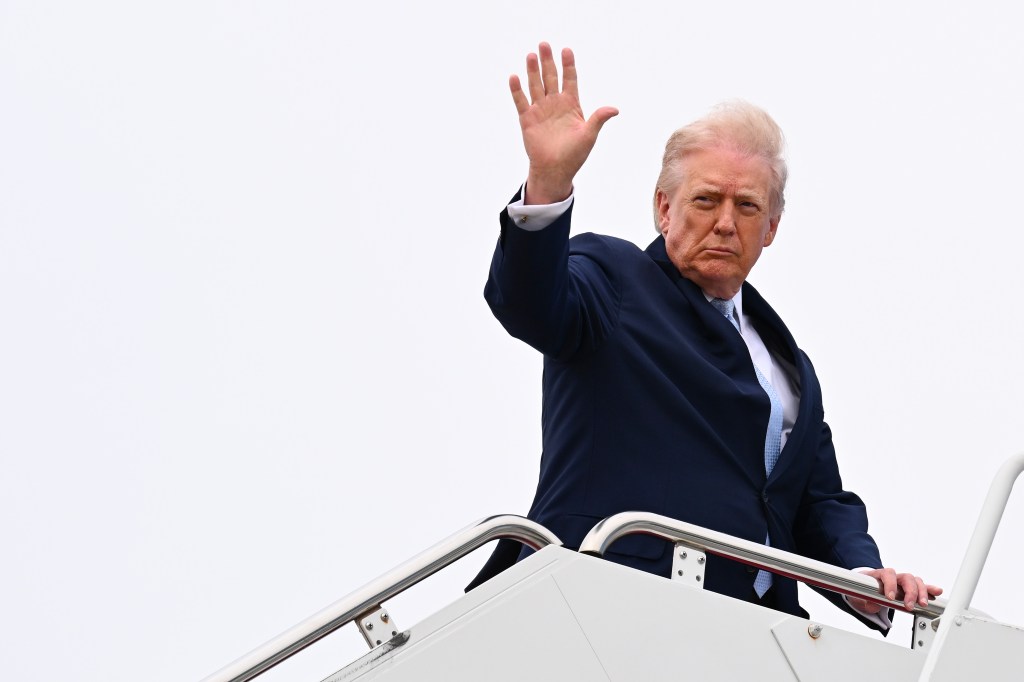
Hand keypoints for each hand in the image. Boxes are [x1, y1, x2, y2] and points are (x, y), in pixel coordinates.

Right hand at [510, 43, 617, 204]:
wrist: (555, 170)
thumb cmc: (574, 155)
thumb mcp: (589, 135)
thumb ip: (598, 119)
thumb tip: (615, 109)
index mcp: (571, 104)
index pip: (570, 79)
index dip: (568, 65)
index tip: (566, 50)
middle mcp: (555, 103)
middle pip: (550, 77)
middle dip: (548, 61)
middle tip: (544, 44)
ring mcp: (540, 110)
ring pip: (535, 85)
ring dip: (533, 71)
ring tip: (531, 55)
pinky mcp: (527, 119)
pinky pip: (521, 102)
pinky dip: (517, 90)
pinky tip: (514, 77)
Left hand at [849, 568, 942, 612]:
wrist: (862, 587)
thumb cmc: (861, 590)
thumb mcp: (858, 596)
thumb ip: (865, 600)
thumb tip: (872, 604)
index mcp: (879, 575)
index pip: (887, 574)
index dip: (890, 584)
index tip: (890, 597)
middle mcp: (893, 576)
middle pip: (906, 577)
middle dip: (909, 592)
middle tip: (908, 606)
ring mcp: (902, 581)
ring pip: (915, 581)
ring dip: (921, 592)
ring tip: (922, 604)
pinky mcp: (909, 588)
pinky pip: (921, 586)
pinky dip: (929, 589)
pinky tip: (937, 592)